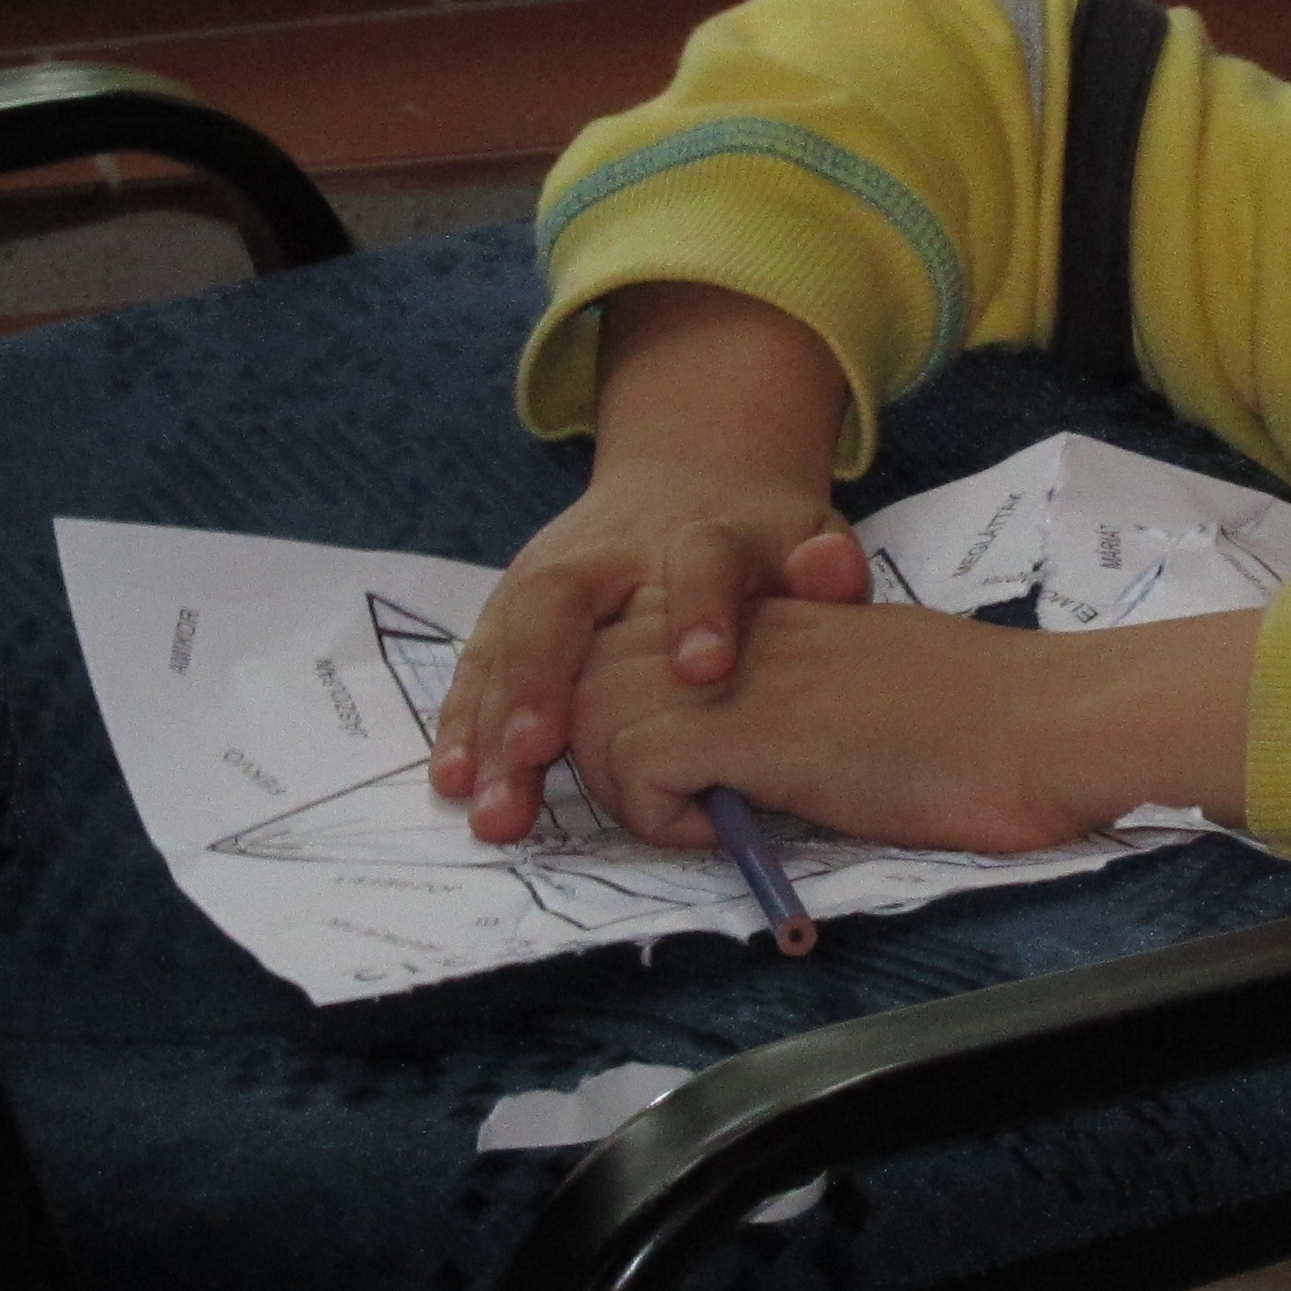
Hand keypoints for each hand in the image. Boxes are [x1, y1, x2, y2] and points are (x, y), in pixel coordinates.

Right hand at [435, 474, 868, 839]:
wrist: (690, 482)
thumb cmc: (755, 547)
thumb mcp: (803, 543)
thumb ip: (822, 566)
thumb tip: (833, 569)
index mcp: (694, 533)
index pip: (697, 560)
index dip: (698, 611)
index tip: (705, 671)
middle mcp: (604, 551)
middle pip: (561, 599)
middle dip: (543, 673)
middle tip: (540, 745)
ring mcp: (547, 578)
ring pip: (510, 640)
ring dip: (494, 725)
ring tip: (495, 808)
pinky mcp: (512, 613)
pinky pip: (480, 668)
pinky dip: (465, 726)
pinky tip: (457, 786)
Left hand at [566, 593, 1258, 856]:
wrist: (1050, 725)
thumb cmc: (997, 727)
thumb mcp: (879, 689)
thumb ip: (811, 699)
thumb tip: (763, 758)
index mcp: (782, 611)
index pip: (642, 630)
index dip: (631, 703)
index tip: (670, 766)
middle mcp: (748, 628)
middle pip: (594, 667)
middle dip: (602, 748)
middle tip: (667, 806)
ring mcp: (744, 673)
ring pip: (593, 716)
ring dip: (623, 786)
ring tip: (691, 821)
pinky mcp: (750, 729)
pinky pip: (636, 766)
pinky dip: (658, 816)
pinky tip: (719, 832)